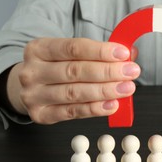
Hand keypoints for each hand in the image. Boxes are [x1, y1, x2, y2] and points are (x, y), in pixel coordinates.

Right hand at [7, 38, 139, 123]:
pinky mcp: (41, 114)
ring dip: (105, 91)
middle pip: (75, 71)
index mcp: (39, 49)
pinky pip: (72, 113)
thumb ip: (97, 53)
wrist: (30, 87)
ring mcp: (34, 95)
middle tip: (130, 72)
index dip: (100, 51)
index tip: (123, 54)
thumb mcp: (69, 54)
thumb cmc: (55, 68)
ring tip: (126, 89)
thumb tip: (129, 54)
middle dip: (108, 72)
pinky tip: (112, 105)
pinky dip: (95, 109)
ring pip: (75, 93)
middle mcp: (33, 71)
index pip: (74, 47)